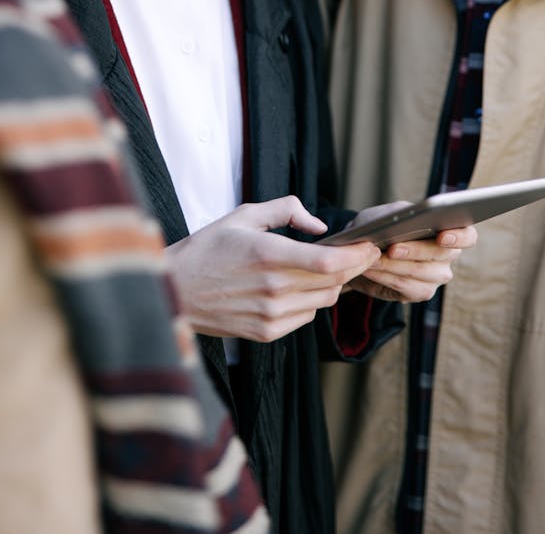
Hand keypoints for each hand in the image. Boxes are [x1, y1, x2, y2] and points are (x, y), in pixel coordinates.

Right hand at [166, 196, 380, 341]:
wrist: (174, 291)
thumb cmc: (207, 249)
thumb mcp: (244, 215)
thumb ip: (287, 210)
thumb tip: (319, 225)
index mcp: (268, 254)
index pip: (328, 262)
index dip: (357, 255)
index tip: (370, 245)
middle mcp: (272, 288)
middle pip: (334, 281)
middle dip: (354, 266)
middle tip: (361, 252)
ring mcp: (270, 315)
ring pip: (324, 300)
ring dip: (333, 283)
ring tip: (328, 267)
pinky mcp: (266, 332)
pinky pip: (306, 316)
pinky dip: (312, 301)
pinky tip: (300, 286)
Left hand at [344, 201, 477, 302]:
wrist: (365, 249)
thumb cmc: (383, 226)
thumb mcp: (390, 213)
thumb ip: (401, 214)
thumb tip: (406, 220)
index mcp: (449, 231)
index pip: (468, 236)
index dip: (459, 237)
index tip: (442, 236)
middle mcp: (448, 256)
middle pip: (440, 255)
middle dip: (414, 250)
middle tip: (392, 248)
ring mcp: (437, 276)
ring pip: (420, 272)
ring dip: (393, 265)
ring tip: (373, 258)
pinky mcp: (421, 292)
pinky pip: (405, 286)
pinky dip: (385, 276)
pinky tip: (371, 269)